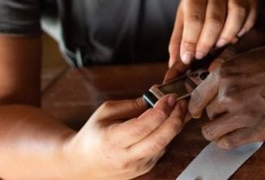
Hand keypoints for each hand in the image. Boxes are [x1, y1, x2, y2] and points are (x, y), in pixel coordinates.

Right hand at [65, 95, 185, 178]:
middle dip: (175, 119)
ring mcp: (137, 166)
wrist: (83, 163)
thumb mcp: (106, 111)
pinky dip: (169, 135)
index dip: (160, 111)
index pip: (142, 127)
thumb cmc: (94, 133)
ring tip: (179, 109)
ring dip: (175, 126)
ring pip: (164, 145)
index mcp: (111, 140)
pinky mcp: (145, 169)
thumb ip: (133, 104)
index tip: (170, 97)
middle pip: (159, 140)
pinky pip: (162, 150)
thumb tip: (157, 94)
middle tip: (181, 102)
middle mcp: (125, 157)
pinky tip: (170, 122)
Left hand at [168, 0, 257, 65]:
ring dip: (228, 35)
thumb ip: (178, 42)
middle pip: (215, 19)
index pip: (194, 19)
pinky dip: (244, 29)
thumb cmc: (199, 9)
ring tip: (219, 45)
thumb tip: (174, 66)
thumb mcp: (183, 21)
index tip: (189, 57)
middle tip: (202, 55)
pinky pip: (251, 15)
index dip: (191, 41)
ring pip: (237, 15)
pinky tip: (236, 36)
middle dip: (207, 42)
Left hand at [187, 42, 264, 148]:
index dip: (195, 106)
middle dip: (215, 113)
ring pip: (212, 131)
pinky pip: (228, 142)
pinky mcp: (255, 130)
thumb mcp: (250, 54)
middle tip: (226, 111)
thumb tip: (217, 81)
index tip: (198, 110)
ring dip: (218, 129)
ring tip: (227, 125)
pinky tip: (232, 136)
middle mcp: (228, 94)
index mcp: (224, 73)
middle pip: (208, 113)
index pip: (196, 97)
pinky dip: (226, 141)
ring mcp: (241, 114)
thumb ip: (231, 69)